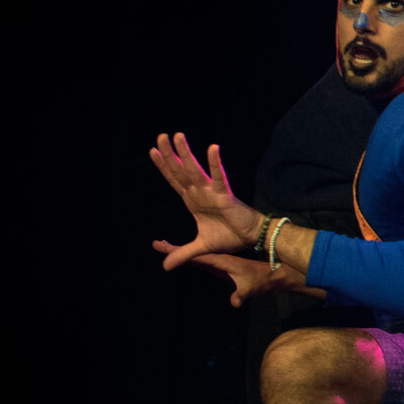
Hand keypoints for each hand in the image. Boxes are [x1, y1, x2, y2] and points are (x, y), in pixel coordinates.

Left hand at [148, 133, 260, 269]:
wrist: (250, 238)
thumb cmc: (229, 237)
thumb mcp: (200, 248)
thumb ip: (182, 254)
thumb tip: (165, 267)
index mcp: (192, 201)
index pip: (173, 180)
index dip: (163, 167)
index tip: (152, 151)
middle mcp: (199, 193)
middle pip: (180, 170)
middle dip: (169, 154)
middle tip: (160, 136)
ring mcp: (211, 192)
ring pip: (194, 170)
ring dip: (185, 153)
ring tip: (177, 136)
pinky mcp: (224, 195)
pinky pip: (218, 177)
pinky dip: (215, 163)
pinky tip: (212, 148)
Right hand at [165, 251, 301, 306]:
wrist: (273, 273)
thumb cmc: (262, 280)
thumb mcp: (250, 288)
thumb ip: (241, 295)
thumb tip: (234, 303)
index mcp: (221, 260)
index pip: (197, 256)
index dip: (180, 252)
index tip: (164, 247)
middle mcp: (218, 259)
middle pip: (192, 253)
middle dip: (174, 249)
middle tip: (156, 243)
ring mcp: (219, 262)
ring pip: (195, 256)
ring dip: (180, 252)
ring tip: (163, 247)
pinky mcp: (221, 267)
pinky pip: (202, 261)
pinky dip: (190, 258)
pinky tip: (182, 258)